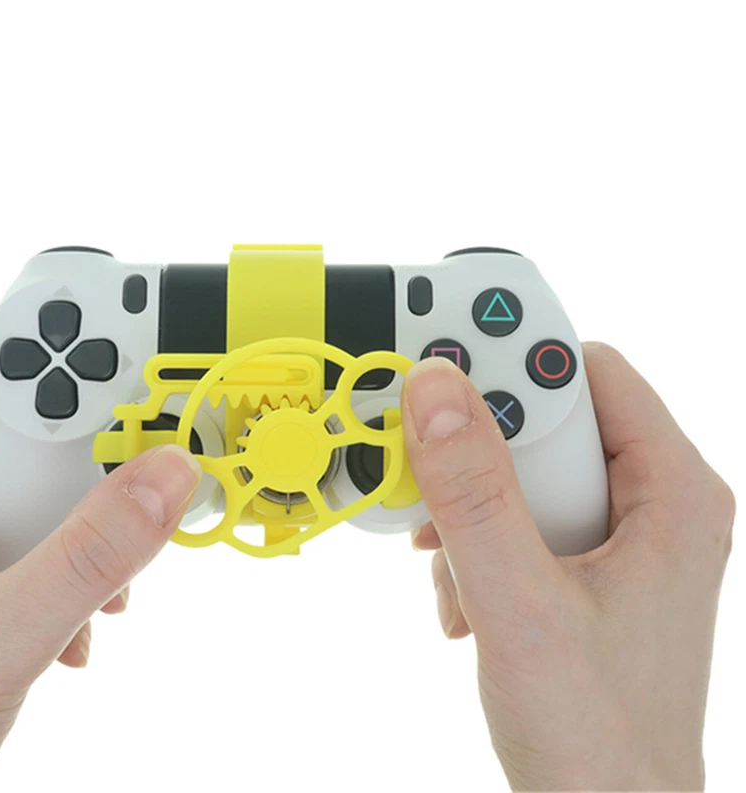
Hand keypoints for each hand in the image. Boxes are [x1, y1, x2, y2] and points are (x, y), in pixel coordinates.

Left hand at [0, 364, 201, 791]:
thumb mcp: (0, 635)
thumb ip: (88, 555)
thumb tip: (162, 476)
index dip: (54, 377)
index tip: (124, 385)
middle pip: (19, 446)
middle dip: (83, 472)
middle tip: (134, 482)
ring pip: (33, 505)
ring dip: (84, 537)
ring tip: (107, 581)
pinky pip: (34, 556)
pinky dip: (71, 581)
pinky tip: (79, 629)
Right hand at [402, 344, 734, 791]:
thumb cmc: (598, 740)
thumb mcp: (522, 605)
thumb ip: (474, 494)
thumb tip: (435, 390)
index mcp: (672, 491)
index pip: (586, 369)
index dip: (511, 360)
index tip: (437, 364)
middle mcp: (647, 501)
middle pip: (543, 416)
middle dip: (474, 451)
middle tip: (427, 478)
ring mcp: (611, 534)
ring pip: (516, 464)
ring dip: (465, 505)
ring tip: (454, 564)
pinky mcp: (577, 562)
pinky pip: (510, 509)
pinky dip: (471, 539)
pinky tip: (465, 594)